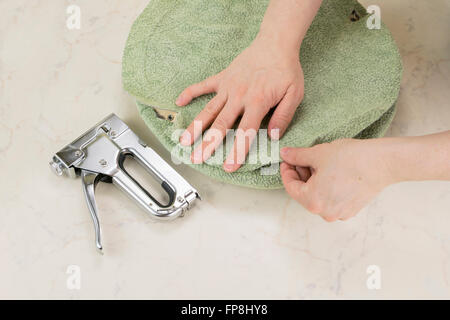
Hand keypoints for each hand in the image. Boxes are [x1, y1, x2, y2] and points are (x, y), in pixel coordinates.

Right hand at [176, 35, 303, 171]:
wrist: (276, 43)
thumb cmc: (286, 70)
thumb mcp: (294, 94)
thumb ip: (284, 116)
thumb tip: (273, 136)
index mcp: (257, 103)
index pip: (245, 133)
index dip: (237, 152)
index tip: (229, 167)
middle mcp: (239, 97)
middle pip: (220, 125)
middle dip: (208, 144)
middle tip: (197, 159)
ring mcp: (228, 87)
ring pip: (209, 110)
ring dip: (196, 126)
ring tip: (184, 141)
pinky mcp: (223, 77)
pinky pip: (203, 85)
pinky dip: (191, 92)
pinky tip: (179, 101)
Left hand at [280, 138, 394, 221]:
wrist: (382, 162)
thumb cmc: (352, 159)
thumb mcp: (318, 153)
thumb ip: (297, 156)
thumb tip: (285, 155)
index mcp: (313, 201)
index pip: (291, 187)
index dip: (286, 172)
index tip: (287, 161)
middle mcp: (325, 212)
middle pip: (304, 193)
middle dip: (301, 175)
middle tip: (302, 158)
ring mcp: (339, 213)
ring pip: (317, 196)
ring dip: (314, 181)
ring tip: (319, 163)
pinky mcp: (350, 210)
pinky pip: (331, 199)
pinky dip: (326, 187)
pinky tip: (331, 172)